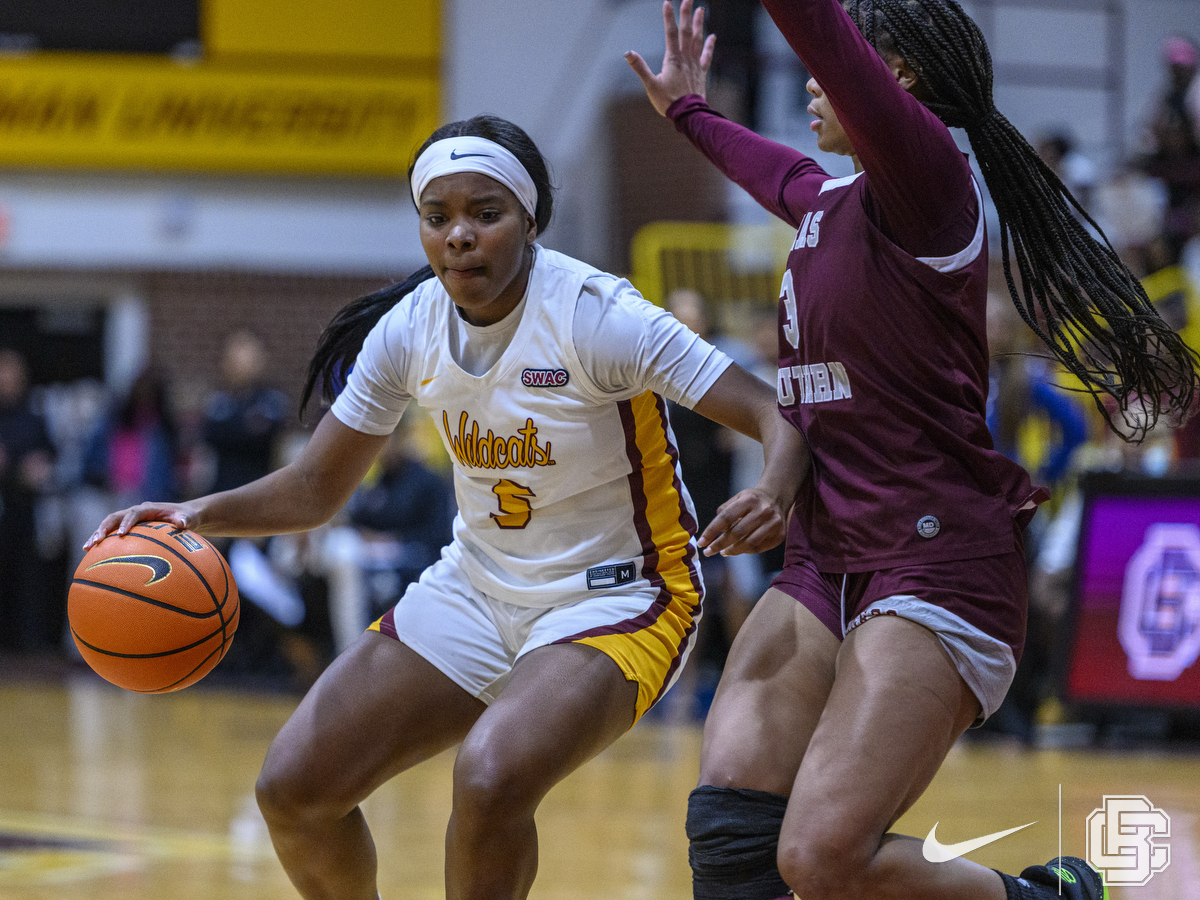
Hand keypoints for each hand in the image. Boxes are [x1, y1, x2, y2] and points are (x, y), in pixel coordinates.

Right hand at [83, 501, 195, 550]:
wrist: (182, 516)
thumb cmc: (186, 517)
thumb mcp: (189, 517)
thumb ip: (185, 520)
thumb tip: (182, 524)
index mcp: (148, 509)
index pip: (134, 513)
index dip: (126, 522)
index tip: (121, 534)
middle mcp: (135, 512)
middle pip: (114, 517)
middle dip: (104, 528)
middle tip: (96, 541)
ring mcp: (128, 520)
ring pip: (108, 525)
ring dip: (97, 534)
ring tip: (86, 548)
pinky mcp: (126, 528)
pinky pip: (111, 534)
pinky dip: (102, 542)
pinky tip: (91, 555)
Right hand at [625, 0, 715, 116]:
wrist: (688, 115)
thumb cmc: (668, 101)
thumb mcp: (650, 85)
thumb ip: (640, 68)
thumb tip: (628, 53)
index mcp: (672, 59)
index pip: (670, 33)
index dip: (669, 17)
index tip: (667, 2)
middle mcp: (685, 58)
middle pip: (687, 32)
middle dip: (687, 14)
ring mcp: (695, 65)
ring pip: (698, 40)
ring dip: (699, 24)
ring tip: (701, 10)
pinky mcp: (701, 73)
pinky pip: (707, 56)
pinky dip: (710, 45)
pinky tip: (713, 36)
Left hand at [697, 488, 786, 556]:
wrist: (777, 498)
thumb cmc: (752, 500)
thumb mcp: (737, 498)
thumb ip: (724, 512)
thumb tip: (712, 532)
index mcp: (749, 500)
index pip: (726, 517)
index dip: (711, 531)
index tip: (701, 542)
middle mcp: (763, 511)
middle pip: (737, 533)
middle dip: (719, 544)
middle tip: (709, 552)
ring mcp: (773, 524)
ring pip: (748, 543)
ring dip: (732, 551)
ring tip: (723, 552)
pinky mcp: (779, 535)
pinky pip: (758, 548)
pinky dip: (745, 551)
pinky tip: (737, 550)